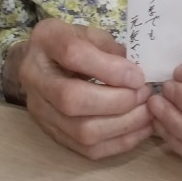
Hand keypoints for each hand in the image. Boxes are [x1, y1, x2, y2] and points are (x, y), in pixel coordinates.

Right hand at [13, 18, 153, 158]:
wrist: (38, 62)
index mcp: (46, 40)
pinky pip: (86, 149)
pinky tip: (138, 130)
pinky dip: (118, 143)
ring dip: (122, 125)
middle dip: (117, 101)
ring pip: (80, 131)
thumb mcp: (87, 31)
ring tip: (146, 113)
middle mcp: (35, 77)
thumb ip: (108, 47)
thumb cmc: (68, 42)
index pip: (73, 55)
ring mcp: (40, 110)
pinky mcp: (51, 133)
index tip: (138, 76)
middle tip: (144, 95)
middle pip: (73, 99)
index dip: (109, 68)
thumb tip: (134, 73)